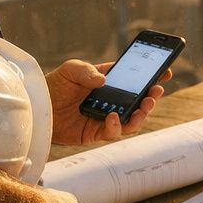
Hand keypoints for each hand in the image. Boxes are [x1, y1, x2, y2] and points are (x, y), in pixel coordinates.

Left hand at [45, 59, 167, 145]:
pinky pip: (113, 133)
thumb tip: (104, 80)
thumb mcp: (70, 70)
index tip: (164, 72)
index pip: (134, 79)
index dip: (150, 76)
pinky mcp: (96, 132)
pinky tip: (113, 117)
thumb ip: (86, 70)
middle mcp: (111, 101)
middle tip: (156, 91)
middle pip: (138, 100)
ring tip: (145, 106)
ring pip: (132, 119)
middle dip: (151, 97)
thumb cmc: (54, 86)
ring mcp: (105, 117)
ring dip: (141, 114)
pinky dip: (116, 126)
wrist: (38, 109)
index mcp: (109, 82)